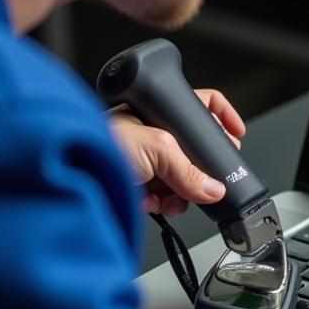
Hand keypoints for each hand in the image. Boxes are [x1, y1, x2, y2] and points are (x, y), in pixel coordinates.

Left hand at [108, 89, 245, 217]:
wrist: (72, 173)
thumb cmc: (99, 143)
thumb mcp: (155, 149)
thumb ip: (188, 171)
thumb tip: (214, 188)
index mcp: (156, 112)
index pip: (200, 105)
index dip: (222, 116)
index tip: (237, 133)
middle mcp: (152, 133)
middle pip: (193, 151)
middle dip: (199, 171)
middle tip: (205, 181)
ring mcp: (144, 160)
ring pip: (180, 178)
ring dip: (180, 193)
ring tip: (171, 199)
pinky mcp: (136, 185)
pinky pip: (162, 197)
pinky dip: (161, 204)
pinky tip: (152, 204)